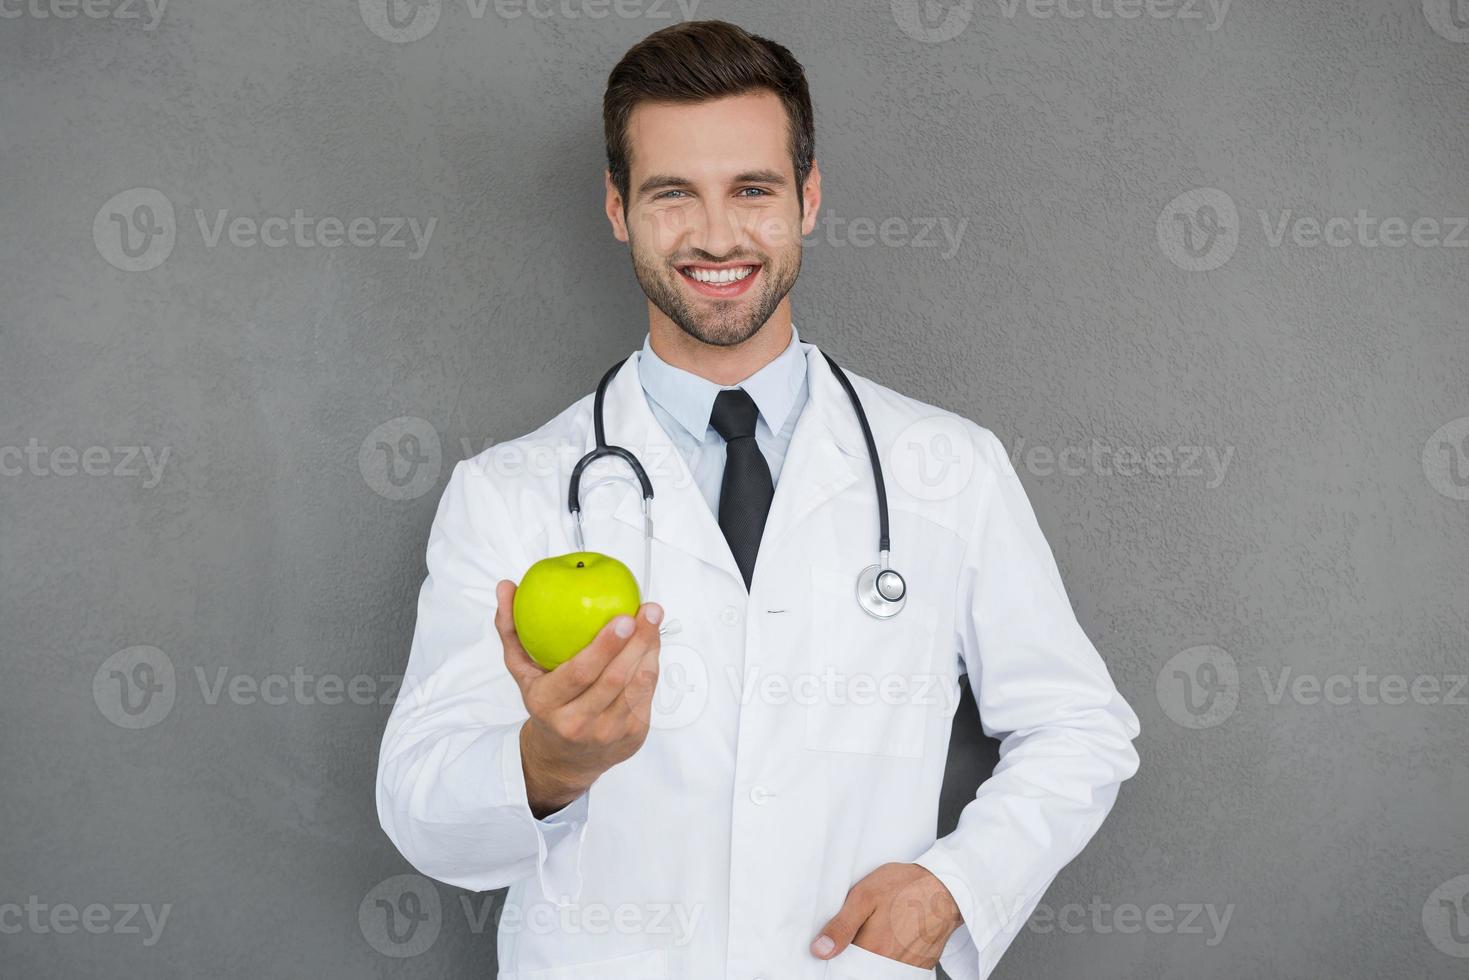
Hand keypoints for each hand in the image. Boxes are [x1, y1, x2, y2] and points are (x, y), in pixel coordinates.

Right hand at [495, 580, 663, 817]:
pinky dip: (652, 665)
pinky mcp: (633, 737)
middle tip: (648, 609)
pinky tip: (653, 643)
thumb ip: (511, 628)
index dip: (606, 646)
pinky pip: (648, 695)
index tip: (623, 617)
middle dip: (639, 640)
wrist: (563, 758)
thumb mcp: (521, 671)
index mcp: (548, 704)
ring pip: (638, 685)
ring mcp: (608, 733)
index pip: (581, 673)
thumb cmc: (544, 702)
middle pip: (616, 678)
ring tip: (653, 619)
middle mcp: (579, 723)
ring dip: (650, 649)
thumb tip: (506, 586)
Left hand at [811, 863, 963, 968]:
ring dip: (874, 960)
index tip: (837, 947)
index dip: (838, 959)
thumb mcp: (864, 896)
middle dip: (856, 961)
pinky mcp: (922, 965)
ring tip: (877, 935)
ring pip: (881, 972)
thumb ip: (840, 926)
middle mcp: (891, 964)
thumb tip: (820, 951)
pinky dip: (891, 961)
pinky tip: (892, 940)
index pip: (845, 968)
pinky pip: (900, 971)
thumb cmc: (905, 886)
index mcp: (873, 949)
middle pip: (864, 972)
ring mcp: (910, 967)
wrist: (946, 885)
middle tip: (859, 938)